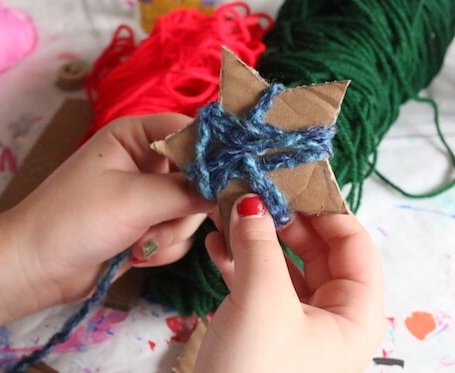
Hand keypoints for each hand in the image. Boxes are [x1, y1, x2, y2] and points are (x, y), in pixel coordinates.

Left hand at [0, 113, 214, 308]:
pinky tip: (134, 253)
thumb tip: (231, 185)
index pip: (191, 132)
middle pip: (198, 176)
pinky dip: (162, 247)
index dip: (213, 155)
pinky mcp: (148, 225)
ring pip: (191, 210)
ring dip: (169, 232)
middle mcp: (146, 161)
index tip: (229, 180)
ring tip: (137, 242)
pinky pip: (179, 234)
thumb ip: (187, 190)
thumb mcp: (133, 198)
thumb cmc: (73, 219)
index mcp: (135, 136)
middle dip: (183, 208)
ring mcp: (148, 196)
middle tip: (159, 222)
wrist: (35, 269)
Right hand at [196, 194, 383, 371]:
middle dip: (283, 221)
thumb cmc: (255, 369)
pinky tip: (214, 244)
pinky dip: (238, 262)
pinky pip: (258, 284)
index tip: (290, 182)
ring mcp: (295, 322)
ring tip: (227, 213)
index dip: (325, 210)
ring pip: (282, 265)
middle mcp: (330, 316)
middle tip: (253, 195)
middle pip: (315, 251)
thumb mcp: (261, 301)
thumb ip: (258, 245)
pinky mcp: (264, 327)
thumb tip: (252, 199)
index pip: (354, 244)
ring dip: (256, 239)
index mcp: (353, 313)